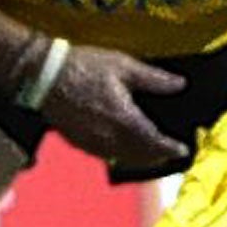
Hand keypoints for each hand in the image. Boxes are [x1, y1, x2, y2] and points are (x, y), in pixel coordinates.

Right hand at [40, 45, 188, 168]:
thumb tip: (181, 84)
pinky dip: (117, 156)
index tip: (183, 151)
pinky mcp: (76, 140)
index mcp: (123, 118)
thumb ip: (154, 79)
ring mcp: (90, 140)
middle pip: (139, 155)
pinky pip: (102, 155)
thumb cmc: (84, 67)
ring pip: (121, 158)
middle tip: (170, 155)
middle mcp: (108, 135)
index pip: (154, 141)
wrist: (42, 75)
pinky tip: (121, 151)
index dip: (170, 149)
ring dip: (138, 160)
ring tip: (151, 157)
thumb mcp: (124, 66)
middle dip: (157, 157)